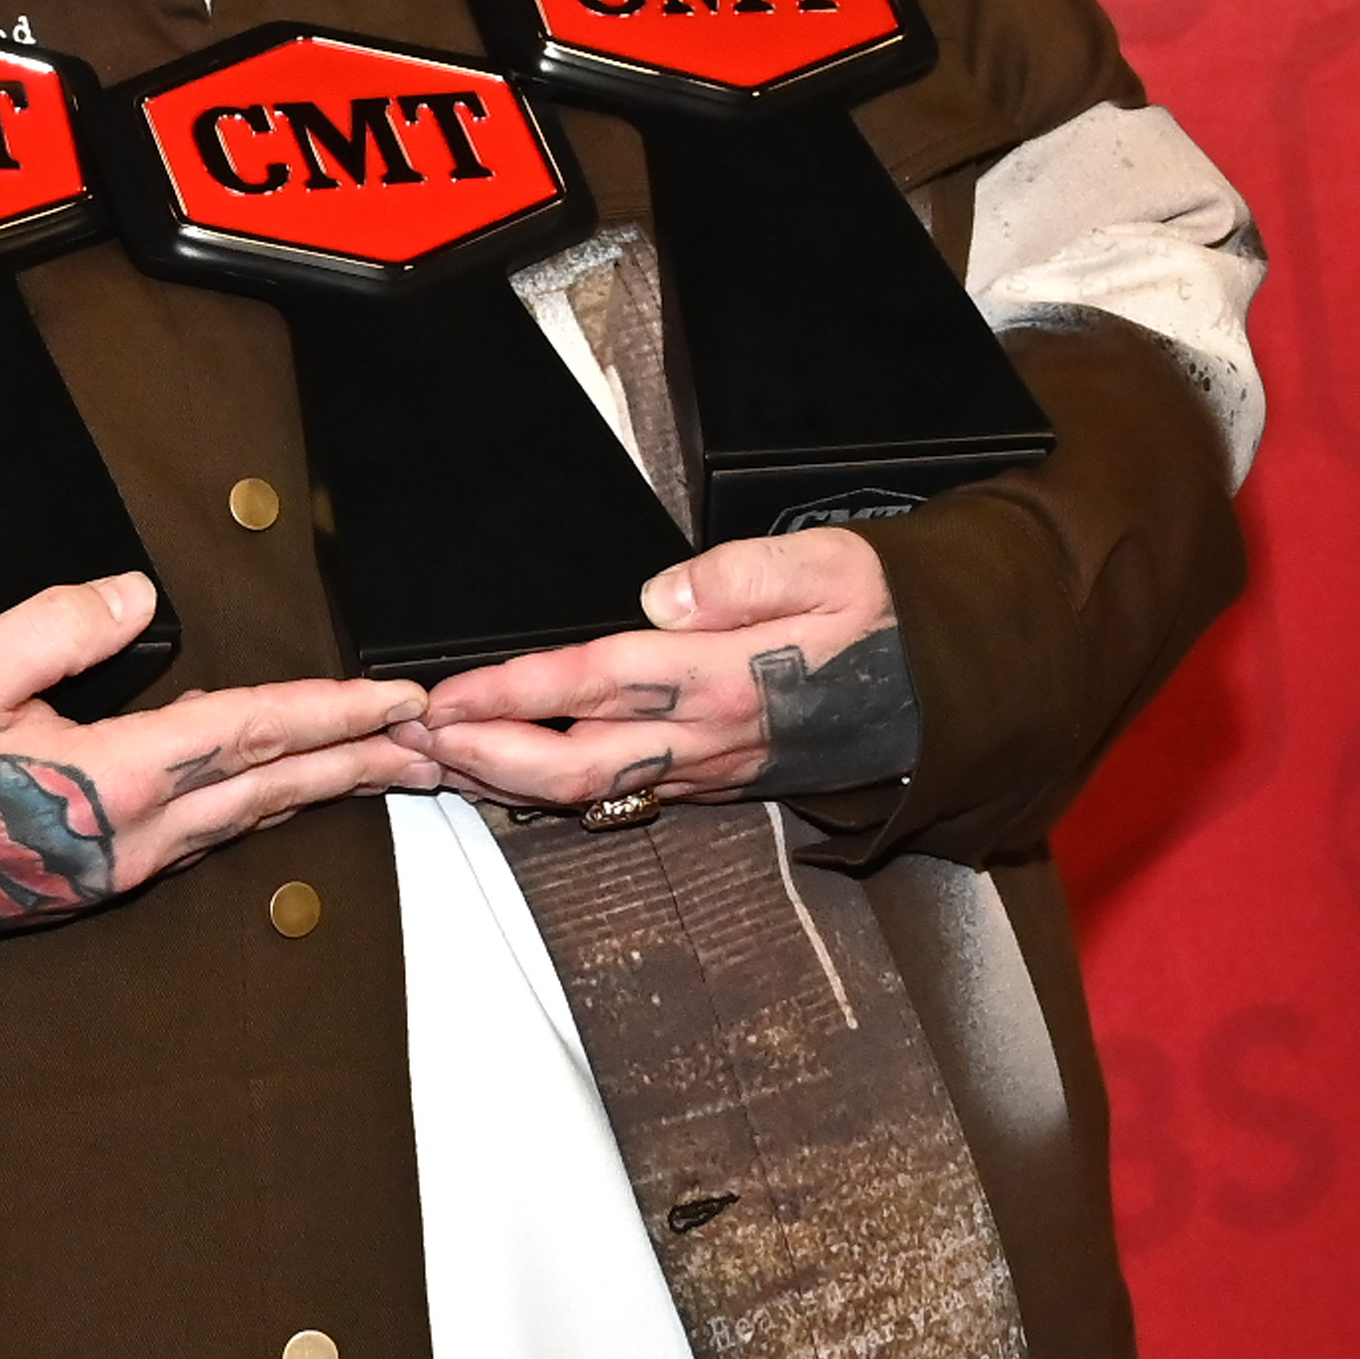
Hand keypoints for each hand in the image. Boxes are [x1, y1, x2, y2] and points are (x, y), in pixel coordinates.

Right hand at [0, 575, 432, 955]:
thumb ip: (56, 626)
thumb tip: (137, 593)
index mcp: (112, 780)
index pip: (249, 734)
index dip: (332, 713)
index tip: (398, 701)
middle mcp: (132, 836)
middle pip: (271, 790)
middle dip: (359, 762)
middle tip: (432, 747)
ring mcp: (116, 868)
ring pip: (243, 820)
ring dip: (318, 789)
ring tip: (379, 768)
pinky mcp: (94, 880)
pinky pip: (203, 839)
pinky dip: (259, 811)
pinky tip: (275, 799)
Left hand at [405, 527, 915, 818]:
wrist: (950, 688)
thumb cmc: (888, 618)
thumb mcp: (835, 566)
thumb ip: (745, 576)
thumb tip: (663, 594)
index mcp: (732, 681)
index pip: (599, 686)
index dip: (515, 694)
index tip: (446, 697)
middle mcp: (712, 740)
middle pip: (574, 764)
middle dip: (481, 758)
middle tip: (408, 741)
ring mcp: (709, 769)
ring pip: (589, 789)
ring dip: (504, 778)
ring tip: (434, 757)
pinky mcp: (713, 780)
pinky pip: (617, 792)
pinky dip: (552, 785)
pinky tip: (508, 770)